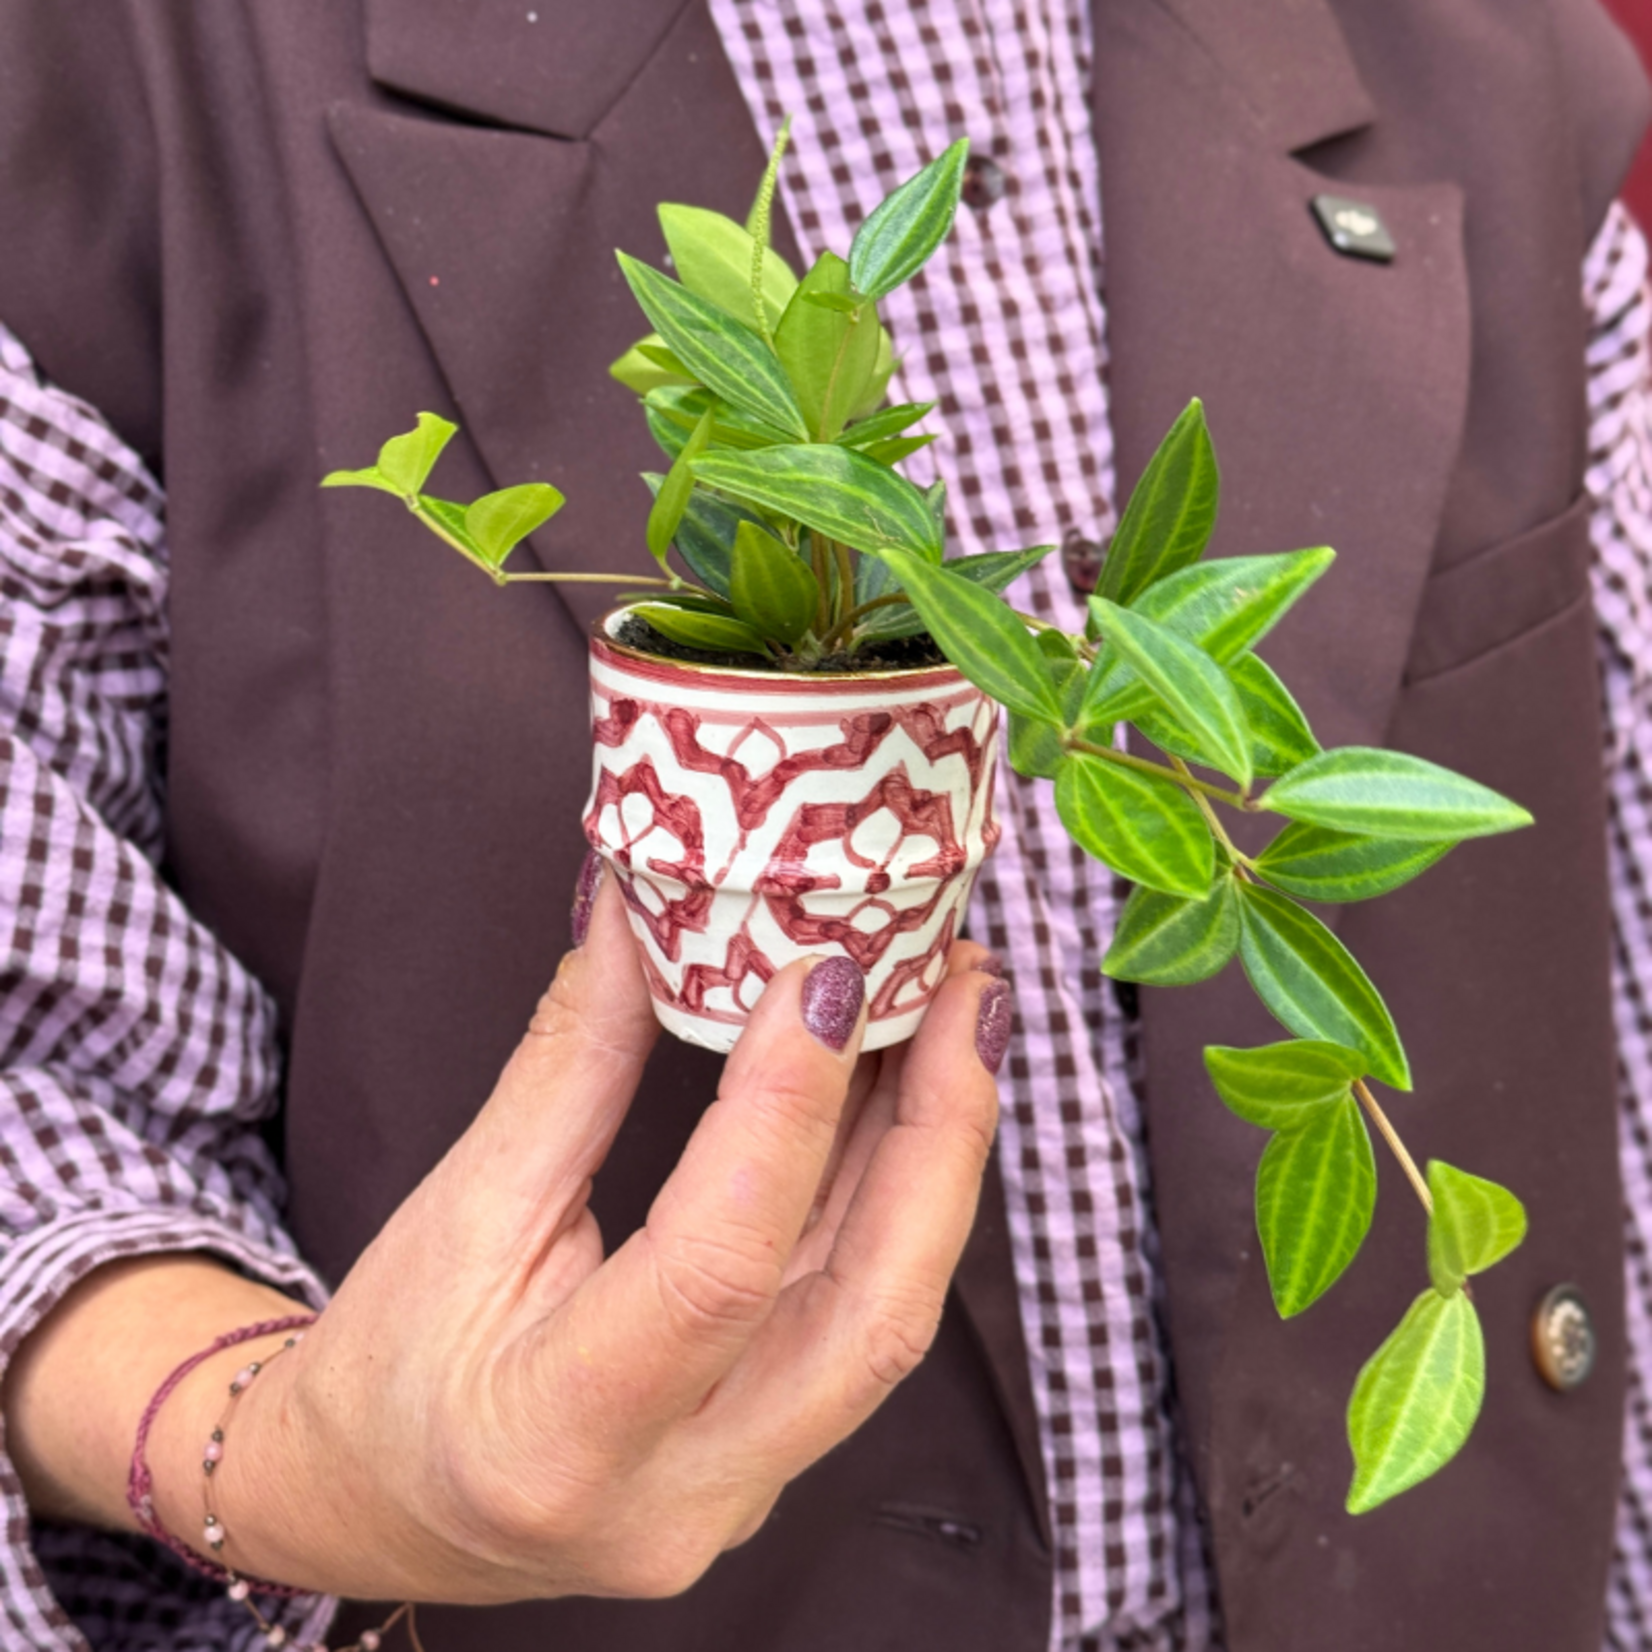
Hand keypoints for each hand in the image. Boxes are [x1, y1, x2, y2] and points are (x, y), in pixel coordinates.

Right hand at [194, 870, 1005, 1601]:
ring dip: (936, 1150)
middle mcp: (681, 1496)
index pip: (716, 1267)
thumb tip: (640, 912)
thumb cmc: (389, 1365)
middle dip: (942, 1133)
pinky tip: (909, 1091)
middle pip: (873, 1314)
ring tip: (957, 1010)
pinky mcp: (773, 1457)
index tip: (828, 974)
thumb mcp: (462, 1204)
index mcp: (559, 1438)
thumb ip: (573, 1060)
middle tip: (965, 985)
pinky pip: (861, 1314)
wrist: (377, 1504)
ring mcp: (743, 1491)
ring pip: (889, 1311)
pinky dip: (892, 1194)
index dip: (786, 1108)